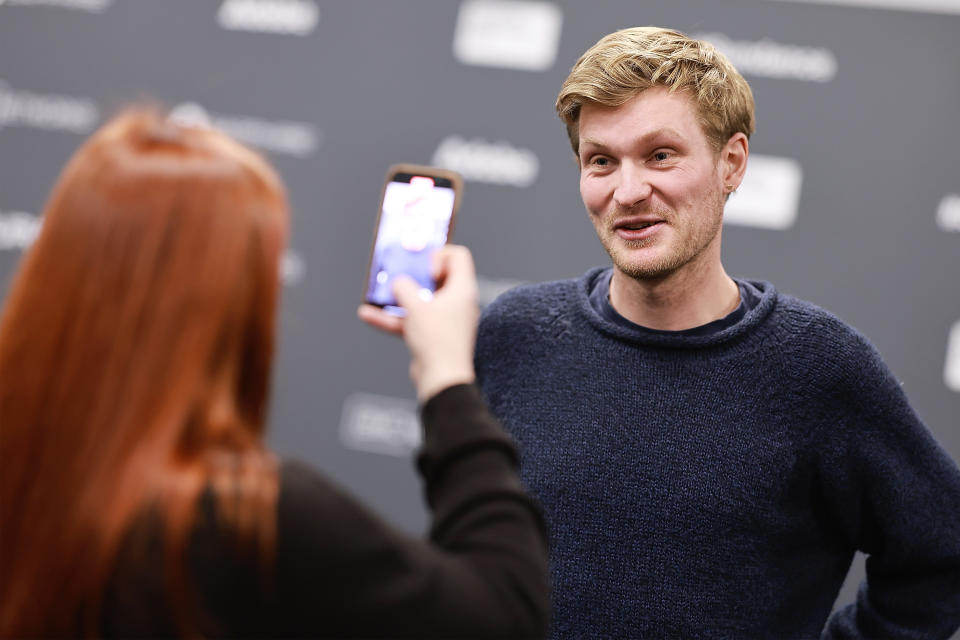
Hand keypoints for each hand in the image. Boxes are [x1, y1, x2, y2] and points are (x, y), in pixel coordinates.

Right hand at [358, 245, 477, 400]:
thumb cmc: (438, 342)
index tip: (424, 268)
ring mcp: (445, 319)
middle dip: (413, 274)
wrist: (441, 380)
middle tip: (400, 273)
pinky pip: (412, 319)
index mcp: (462, 289)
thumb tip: (397, 283)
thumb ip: (404, 288)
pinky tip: (369, 315)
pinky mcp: (433, 334)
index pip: (458, 256)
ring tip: (380, 293)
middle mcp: (457, 302)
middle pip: (436, 277)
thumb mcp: (415, 307)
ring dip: (398, 297)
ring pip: (420, 300)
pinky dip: (393, 317)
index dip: (439, 255)